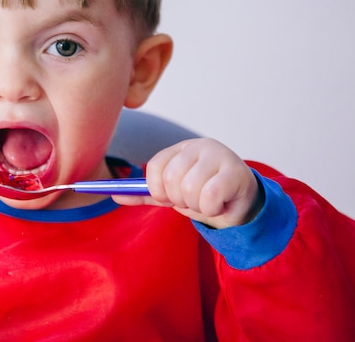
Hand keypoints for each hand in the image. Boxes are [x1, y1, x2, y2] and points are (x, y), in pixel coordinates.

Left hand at [113, 138, 262, 228]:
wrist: (240, 206)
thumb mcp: (171, 194)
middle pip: (171, 178)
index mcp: (181, 148)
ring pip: (189, 189)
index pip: (155, 166)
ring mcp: (220, 156)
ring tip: (207, 202)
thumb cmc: (204, 196)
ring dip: (196, 206)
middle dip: (179, 200)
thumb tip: (114, 196)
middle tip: (193, 201)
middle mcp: (200, 146)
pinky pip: (209, 197)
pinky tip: (219, 204)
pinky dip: (210, 209)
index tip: (168, 198)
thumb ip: (145, 193)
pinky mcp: (236, 172)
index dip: (157, 188)